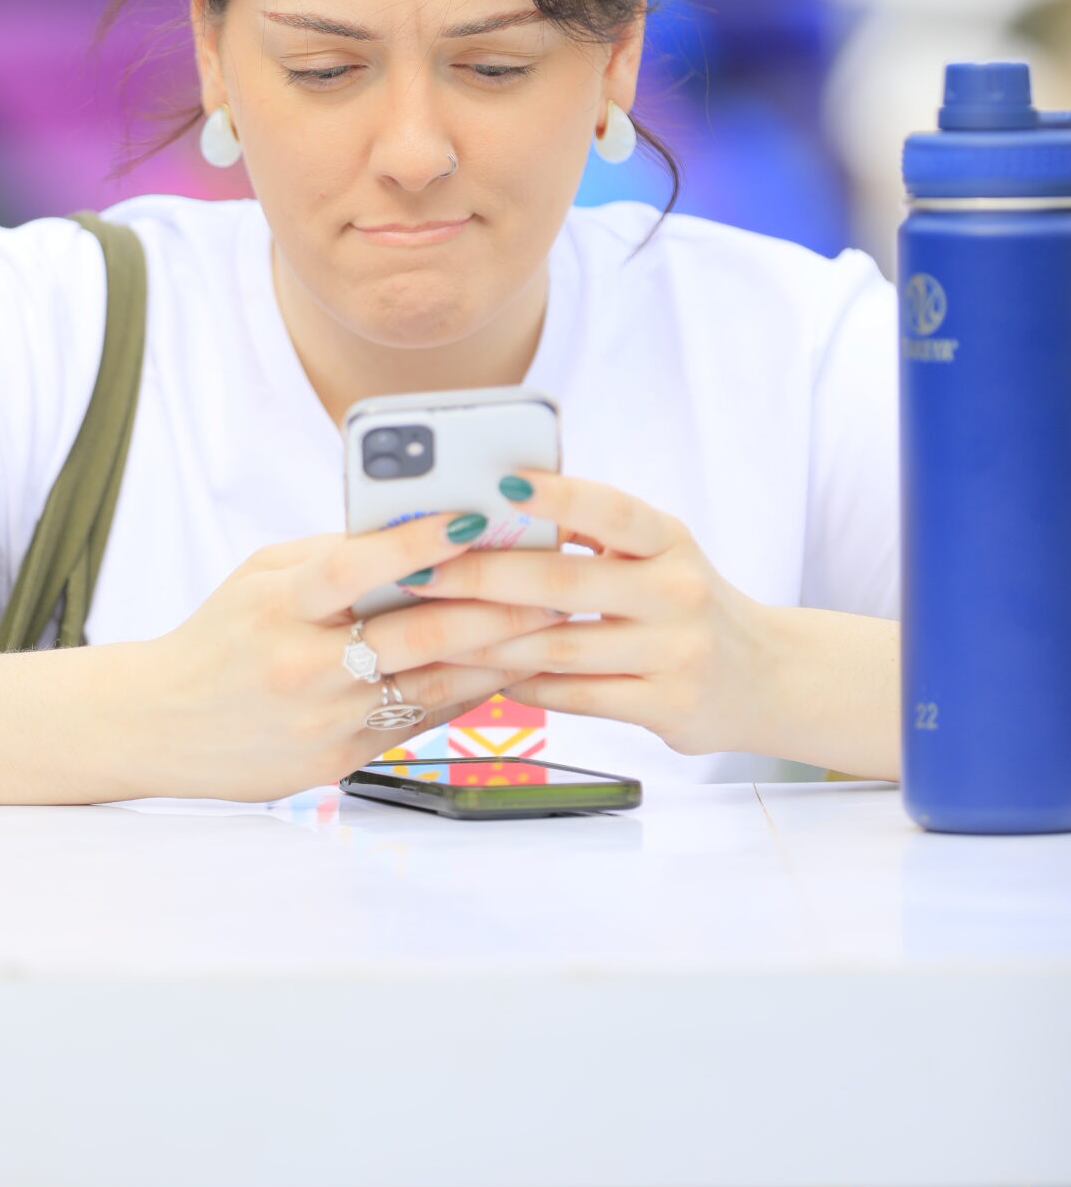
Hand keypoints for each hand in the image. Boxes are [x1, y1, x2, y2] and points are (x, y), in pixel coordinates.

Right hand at [131, 510, 560, 801]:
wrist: (160, 726)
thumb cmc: (221, 637)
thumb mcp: (260, 576)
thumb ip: (332, 555)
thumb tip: (416, 530)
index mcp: (278, 605)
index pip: (355, 567)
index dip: (417, 542)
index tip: (474, 518)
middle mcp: (302, 664)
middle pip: (414, 634)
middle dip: (492, 608)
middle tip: (551, 584)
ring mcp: (323, 719)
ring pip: (431, 685)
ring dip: (499, 657)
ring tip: (551, 628)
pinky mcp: (338, 760)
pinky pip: (419, 723)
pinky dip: (468, 695)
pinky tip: (509, 673)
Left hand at [412, 471, 776, 758]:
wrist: (766, 678)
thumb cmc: (686, 604)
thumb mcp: (660, 554)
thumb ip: (597, 536)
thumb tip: (500, 506)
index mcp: (670, 541)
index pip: (612, 509)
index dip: (558, 493)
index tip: (500, 480)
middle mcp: (677, 592)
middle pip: (564, 583)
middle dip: (483, 577)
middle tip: (421, 571)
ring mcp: (674, 653)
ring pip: (560, 648)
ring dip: (488, 640)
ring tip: (433, 631)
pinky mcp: (666, 707)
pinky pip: (575, 697)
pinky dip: (525, 685)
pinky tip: (486, 675)